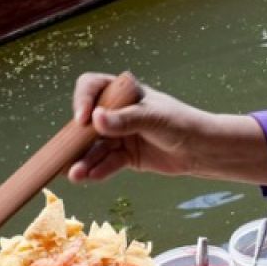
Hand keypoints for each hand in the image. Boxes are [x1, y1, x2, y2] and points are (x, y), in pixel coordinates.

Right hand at [68, 72, 210, 181]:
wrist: (201, 149)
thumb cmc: (181, 123)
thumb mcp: (153, 118)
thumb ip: (125, 120)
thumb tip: (96, 119)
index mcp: (123, 93)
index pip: (92, 87)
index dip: (82, 100)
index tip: (83, 119)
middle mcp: (117, 113)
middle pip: (88, 122)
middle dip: (76, 139)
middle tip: (65, 153)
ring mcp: (119, 135)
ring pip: (95, 148)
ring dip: (84, 161)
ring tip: (76, 175)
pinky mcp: (125, 156)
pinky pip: (107, 163)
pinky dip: (99, 170)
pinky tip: (91, 177)